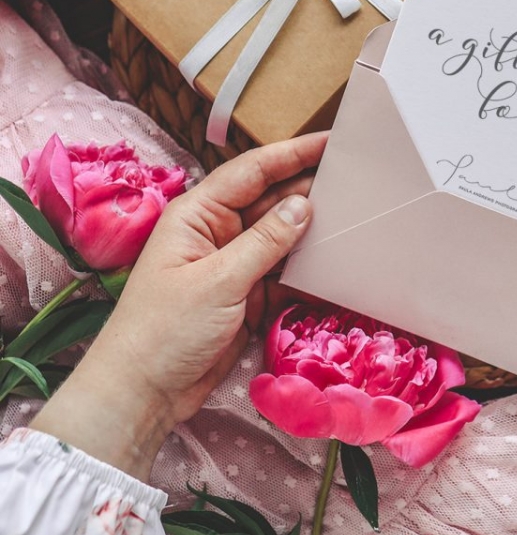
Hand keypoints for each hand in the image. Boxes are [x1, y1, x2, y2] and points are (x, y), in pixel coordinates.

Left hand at [31, 133, 327, 480]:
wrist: (144, 394)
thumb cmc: (166, 330)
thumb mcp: (218, 281)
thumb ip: (265, 242)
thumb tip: (305, 204)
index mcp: (198, 214)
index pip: (252, 172)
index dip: (292, 153)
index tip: (331, 140)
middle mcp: (217, 232)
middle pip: (270, 200)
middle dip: (309, 188)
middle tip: (355, 176)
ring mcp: (233, 264)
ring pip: (280, 236)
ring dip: (312, 228)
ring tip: (356, 213)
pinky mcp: (246, 295)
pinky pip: (283, 270)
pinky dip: (307, 266)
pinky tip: (336, 259)